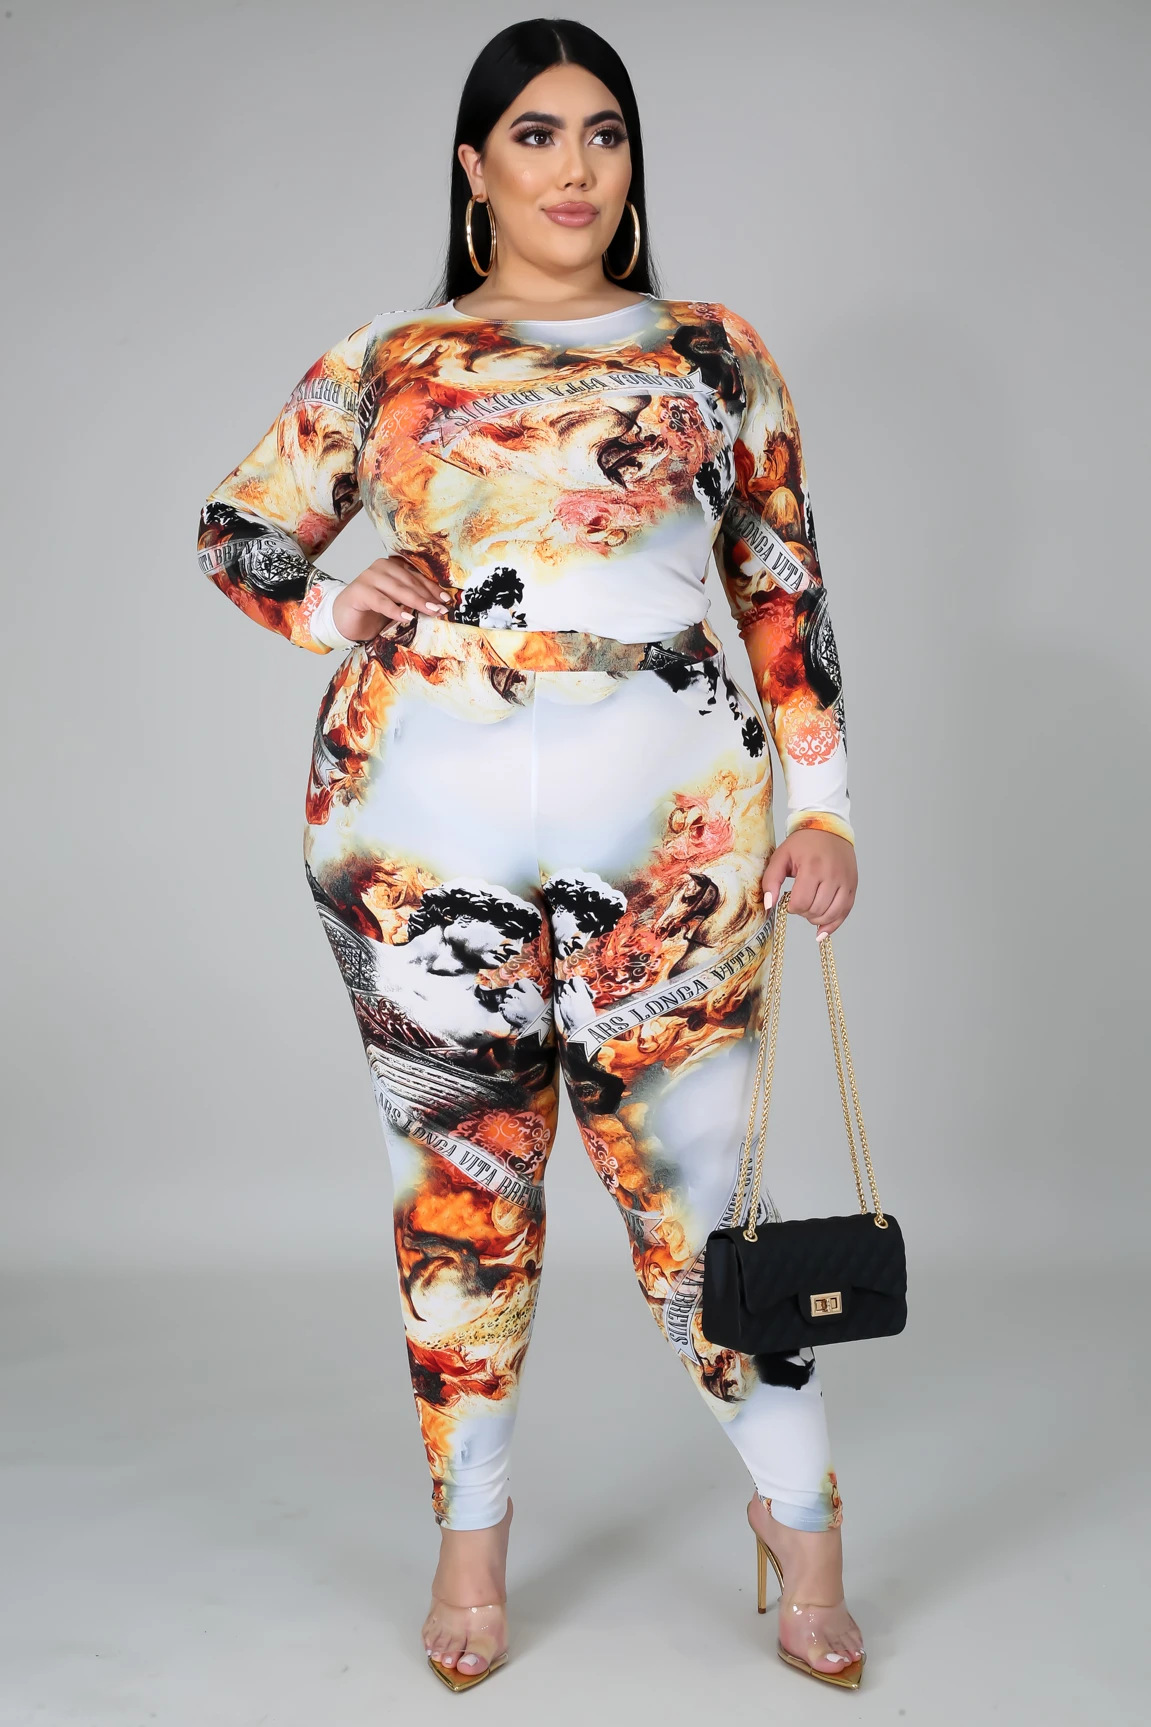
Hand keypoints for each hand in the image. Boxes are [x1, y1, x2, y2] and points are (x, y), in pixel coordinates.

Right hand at [332, 556, 452, 641]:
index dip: (432, 588)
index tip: (446, 600)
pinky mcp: (358, 591)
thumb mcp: (397, 605)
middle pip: (409, 582)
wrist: (344, 620)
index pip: (416, 577)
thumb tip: (438, 605)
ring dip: (416, 601)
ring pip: (397, 589)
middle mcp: (381, 568)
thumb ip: (412, 600)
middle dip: (427, 596)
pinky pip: (380, 601)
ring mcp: (368, 577)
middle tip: (441, 609)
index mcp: (392, 568)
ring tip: (431, 612)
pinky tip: (407, 618)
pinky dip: (394, 610)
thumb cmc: (373, 612)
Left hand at [761, 830, 856, 940]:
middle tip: (799, 902)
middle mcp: (832, 875)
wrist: (828, 828)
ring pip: (830, 914)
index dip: (792, 907)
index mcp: (812, 867)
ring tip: (810, 910)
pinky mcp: (853, 885)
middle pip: (816, 911)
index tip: (789, 901)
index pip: (801, 902)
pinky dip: (833, 923)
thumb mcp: (781, 857)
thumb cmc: (803, 843)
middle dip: (803, 912)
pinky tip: (822, 929)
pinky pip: (845, 912)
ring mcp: (845, 881)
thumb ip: (771, 881)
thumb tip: (769, 905)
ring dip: (816, 919)